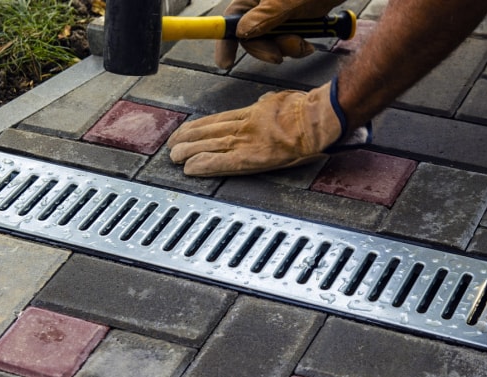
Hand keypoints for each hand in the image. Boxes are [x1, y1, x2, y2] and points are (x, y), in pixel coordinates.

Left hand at [168, 81, 344, 176]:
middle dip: (187, 139)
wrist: (314, 119)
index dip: (198, 127)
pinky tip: (190, 168)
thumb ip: (268, 103)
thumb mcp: (281, 98)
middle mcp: (243, 127)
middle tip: (172, 145)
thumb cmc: (305, 109)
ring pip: (209, 147)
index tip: (186, 130)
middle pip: (208, 133)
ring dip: (189, 152)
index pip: (217, 120)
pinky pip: (221, 163)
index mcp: (251, 113)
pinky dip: (204, 165)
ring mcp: (245, 143)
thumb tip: (264, 101)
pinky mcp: (250, 159)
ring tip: (174, 157)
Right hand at [215, 0, 344, 68]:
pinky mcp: (291, 24)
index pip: (230, 20)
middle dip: (267, 50)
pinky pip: (286, 44)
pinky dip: (296, 49)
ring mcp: (276, 16)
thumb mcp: (289, 1)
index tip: (226, 63)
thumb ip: (266, 16)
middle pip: (251, 38)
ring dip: (286, 50)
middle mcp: (261, 7)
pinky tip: (308, 45)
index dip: (225, 43)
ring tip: (302, 44)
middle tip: (280, 57)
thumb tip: (241, 31)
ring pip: (270, 43)